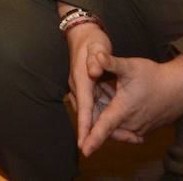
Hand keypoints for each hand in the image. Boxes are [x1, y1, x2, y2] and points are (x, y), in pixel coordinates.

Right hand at [64, 20, 114, 150]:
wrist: (82, 33)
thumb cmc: (93, 40)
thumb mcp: (98, 45)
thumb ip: (98, 58)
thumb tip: (94, 71)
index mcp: (81, 78)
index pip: (84, 106)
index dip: (85, 125)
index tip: (84, 143)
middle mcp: (77, 85)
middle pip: (84, 112)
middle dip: (88, 130)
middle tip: (91, 148)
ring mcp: (78, 86)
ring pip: (86, 109)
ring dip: (93, 123)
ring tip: (100, 139)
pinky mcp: (82, 86)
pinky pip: (89, 104)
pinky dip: (95, 113)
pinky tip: (104, 121)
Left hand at [78, 54, 182, 155]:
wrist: (179, 88)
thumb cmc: (154, 76)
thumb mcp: (130, 66)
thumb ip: (112, 62)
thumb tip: (97, 55)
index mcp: (123, 110)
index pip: (104, 127)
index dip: (93, 138)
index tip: (83, 150)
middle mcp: (130, 124)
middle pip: (105, 127)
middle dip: (96, 114)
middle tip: (97, 92)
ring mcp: (138, 129)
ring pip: (115, 128)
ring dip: (107, 116)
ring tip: (109, 92)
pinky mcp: (144, 131)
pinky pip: (125, 130)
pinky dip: (118, 120)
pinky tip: (119, 101)